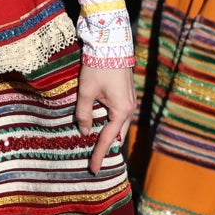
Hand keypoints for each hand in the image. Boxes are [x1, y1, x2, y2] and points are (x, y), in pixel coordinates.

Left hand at [75, 59, 137, 174]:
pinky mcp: (126, 94)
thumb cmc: (98, 68)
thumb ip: (84, 114)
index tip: (93, 169)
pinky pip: (118, 115)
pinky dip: (109, 123)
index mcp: (121, 111)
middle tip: (94, 161)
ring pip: (118, 124)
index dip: (98, 154)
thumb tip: (85, 131)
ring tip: (96, 146)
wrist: (111, 45)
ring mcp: (129, 101)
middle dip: (105, 147)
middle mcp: (129, 109)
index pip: (108, 139)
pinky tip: (101, 125)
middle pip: (117, 134)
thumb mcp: (86, 92)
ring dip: (108, 134)